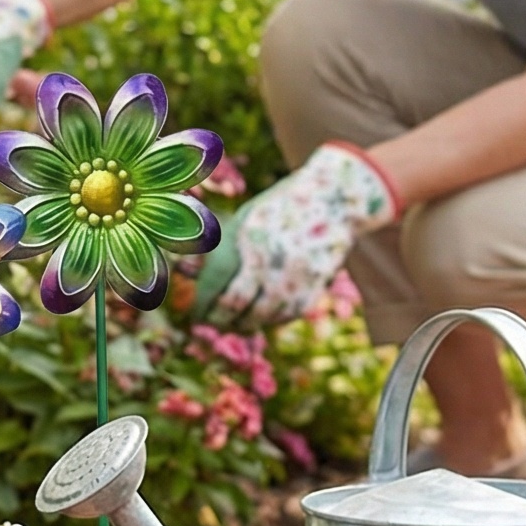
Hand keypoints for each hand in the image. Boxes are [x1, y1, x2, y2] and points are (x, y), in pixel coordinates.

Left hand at [192, 143, 399, 325]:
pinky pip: (284, 316)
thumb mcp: (249, 218)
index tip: (195, 310)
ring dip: (242, 325)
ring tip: (231, 324)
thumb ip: (224, 245)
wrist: (336, 200)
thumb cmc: (281, 207)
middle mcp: (273, 260)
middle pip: (237, 305)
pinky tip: (257, 318)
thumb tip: (189, 270)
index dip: (203, 302)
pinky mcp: (313, 289)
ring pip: (261, 317)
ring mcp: (296, 277)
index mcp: (251, 238)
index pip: (218, 282)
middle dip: (218, 319)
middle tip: (209, 322)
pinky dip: (268, 320)